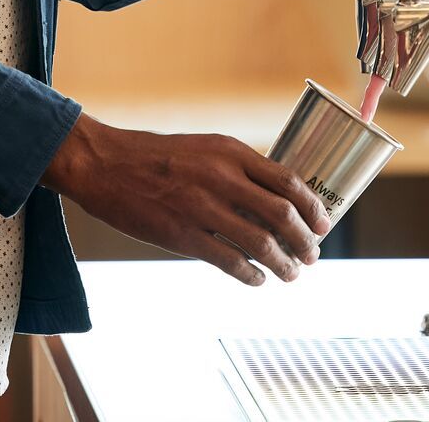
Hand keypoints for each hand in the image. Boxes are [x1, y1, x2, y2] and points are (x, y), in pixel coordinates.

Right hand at [40, 114, 330, 285]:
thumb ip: (237, 169)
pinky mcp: (183, 235)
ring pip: (261, 243)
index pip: (288, 181)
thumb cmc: (155, 157)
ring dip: (283, 264)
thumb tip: (274, 200)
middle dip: (305, 241)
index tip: (323, 224)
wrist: (105, 164)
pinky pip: (230, 262)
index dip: (313, 207)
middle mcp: (222, 178)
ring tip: (290, 274)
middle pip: (282, 215)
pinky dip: (250, 275)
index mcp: (230, 152)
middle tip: (311, 256)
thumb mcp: (204, 149)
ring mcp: (202, 208)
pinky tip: (256, 280)